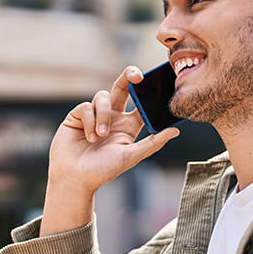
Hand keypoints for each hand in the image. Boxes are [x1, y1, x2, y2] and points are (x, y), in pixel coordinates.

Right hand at [40, 66, 179, 236]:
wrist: (76, 178)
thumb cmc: (103, 170)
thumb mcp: (131, 156)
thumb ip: (153, 143)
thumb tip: (176, 131)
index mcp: (128, 125)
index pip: (140, 103)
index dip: (147, 92)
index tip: (154, 84)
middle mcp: (112, 117)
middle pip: (122, 88)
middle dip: (128, 77)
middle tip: (136, 75)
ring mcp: (94, 115)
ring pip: (103, 97)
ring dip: (103, 115)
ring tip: (100, 136)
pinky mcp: (78, 115)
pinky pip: (86, 107)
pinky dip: (90, 121)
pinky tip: (88, 138)